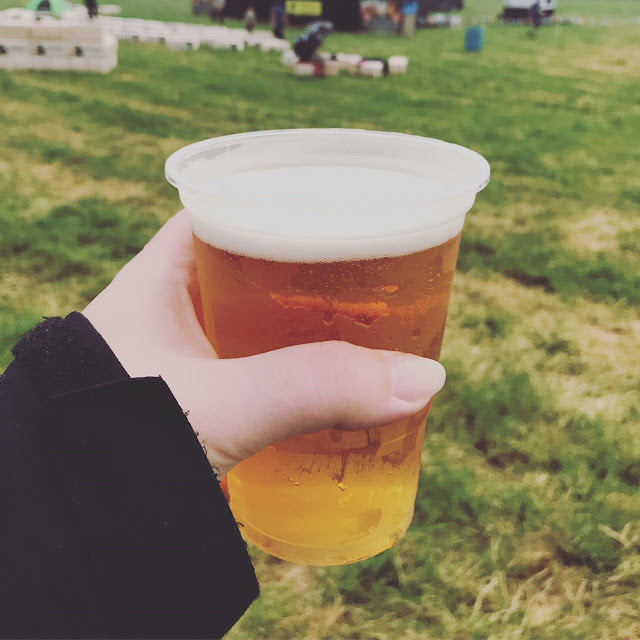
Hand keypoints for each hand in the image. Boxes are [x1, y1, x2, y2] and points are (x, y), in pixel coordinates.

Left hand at [83, 210, 445, 475]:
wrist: (72, 530)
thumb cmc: (108, 445)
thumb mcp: (218, 405)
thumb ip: (314, 389)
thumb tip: (422, 378)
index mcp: (160, 279)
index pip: (231, 212)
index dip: (288, 204)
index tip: (345, 211)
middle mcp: (174, 312)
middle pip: (261, 269)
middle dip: (318, 276)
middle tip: (376, 280)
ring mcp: (190, 361)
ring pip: (266, 327)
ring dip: (314, 334)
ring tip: (370, 331)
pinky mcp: (205, 407)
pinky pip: (263, 376)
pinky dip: (299, 380)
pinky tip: (333, 390)